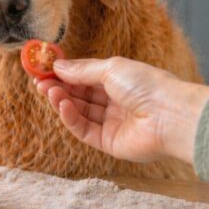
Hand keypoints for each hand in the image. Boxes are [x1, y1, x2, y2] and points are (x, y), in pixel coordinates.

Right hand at [34, 57, 208, 164]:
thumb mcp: (110, 68)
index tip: (43, 68)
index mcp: (118, 81)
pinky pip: (84, 129)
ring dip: (61, 100)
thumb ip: (82, 70)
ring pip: (79, 112)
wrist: (169, 115)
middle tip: (39, 81)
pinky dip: (70, 117)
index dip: (64, 74)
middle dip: (58, 87)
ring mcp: (111, 123)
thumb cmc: (147, 85)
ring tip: (47, 90)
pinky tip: (61, 104)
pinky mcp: (108, 142)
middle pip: (79, 95)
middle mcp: (114, 102)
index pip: (84, 78)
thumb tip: (58, 66)